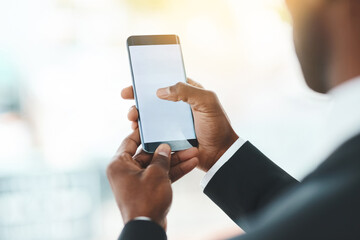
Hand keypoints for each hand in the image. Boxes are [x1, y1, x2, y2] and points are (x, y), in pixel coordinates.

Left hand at [107, 129, 190, 227]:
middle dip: (167, 150)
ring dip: (174, 160)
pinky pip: (160, 176)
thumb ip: (161, 158)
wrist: (147, 228)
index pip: (130, 141)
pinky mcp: (146, 190)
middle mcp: (125, 171)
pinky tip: (190, 164)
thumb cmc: (146, 201)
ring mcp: (136, 181)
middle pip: (148, 154)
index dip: (142, 132)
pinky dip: (173, 172)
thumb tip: (164, 147)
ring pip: (157, 165)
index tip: (153, 124)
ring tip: (193, 153)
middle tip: (182, 141)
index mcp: (119, 164)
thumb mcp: (156, 174)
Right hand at [122, 79, 237, 171]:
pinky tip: (137, 132)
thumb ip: (186, 91)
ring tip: (133, 119)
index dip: (147, 83)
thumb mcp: (206, 102)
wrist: (220, 154)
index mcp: (187, 93)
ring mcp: (172, 122)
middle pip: (153, 100)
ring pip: (150, 116)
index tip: (133, 86)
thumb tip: (160, 91)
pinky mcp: (169, 136)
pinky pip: (152, 132)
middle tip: (129, 103)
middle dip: (138, 101)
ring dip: (138, 116)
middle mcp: (177, 106)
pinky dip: (142, 131)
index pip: (164, 83)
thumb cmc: (217, 126)